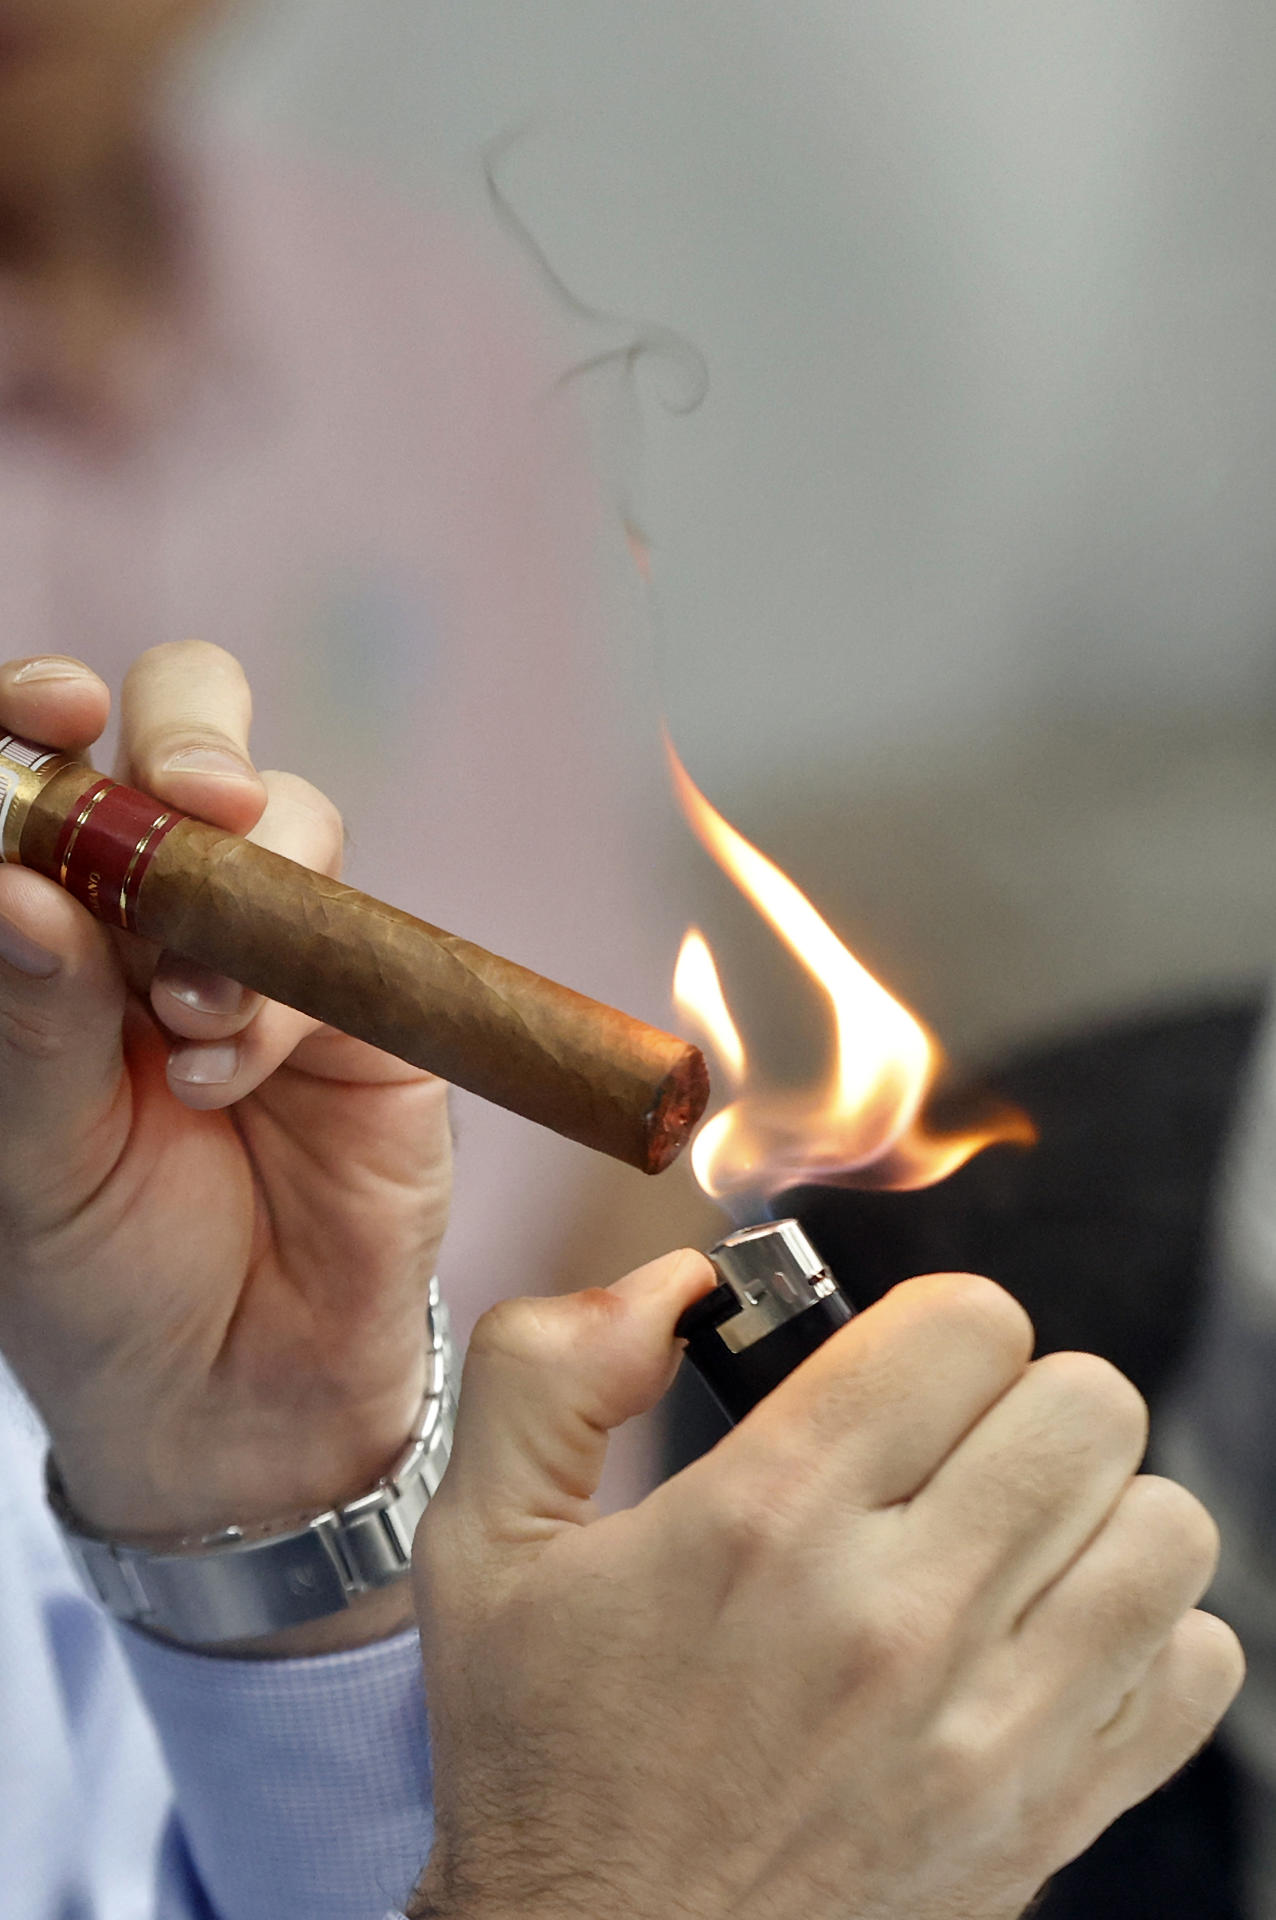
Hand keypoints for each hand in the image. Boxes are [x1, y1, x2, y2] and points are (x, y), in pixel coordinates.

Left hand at [0, 645, 450, 1646]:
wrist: (239, 1400)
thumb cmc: (100, 1278)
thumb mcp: (30, 1157)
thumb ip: (31, 1020)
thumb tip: (21, 883)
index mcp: (55, 930)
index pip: (48, 775)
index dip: (45, 717)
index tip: (51, 717)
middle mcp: (162, 917)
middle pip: (187, 739)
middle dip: (191, 739)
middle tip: (193, 800)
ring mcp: (275, 955)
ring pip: (291, 818)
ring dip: (241, 892)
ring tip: (194, 1019)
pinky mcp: (371, 1011)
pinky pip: (348, 942)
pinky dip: (284, 997)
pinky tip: (234, 1079)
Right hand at [411, 1260, 1241, 1919]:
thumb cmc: (547, 1761)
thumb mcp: (481, 1545)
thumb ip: (548, 1369)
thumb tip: (675, 1286)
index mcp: (768, 1523)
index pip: (968, 1325)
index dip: (932, 1323)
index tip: (893, 1369)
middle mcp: (898, 1619)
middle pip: (1087, 1404)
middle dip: (1016, 1397)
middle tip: (945, 1448)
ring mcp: (992, 1729)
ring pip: (1162, 1523)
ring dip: (1092, 1504)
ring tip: (1006, 1532)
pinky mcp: (1049, 1817)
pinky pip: (1195, 1666)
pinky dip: (1141, 1629)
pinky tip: (1043, 1635)